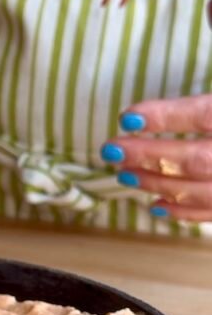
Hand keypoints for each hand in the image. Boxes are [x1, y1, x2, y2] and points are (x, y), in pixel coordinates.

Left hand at [101, 94, 211, 221]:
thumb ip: (203, 103)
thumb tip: (157, 107)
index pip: (203, 115)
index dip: (165, 116)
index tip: (127, 118)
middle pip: (198, 159)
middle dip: (150, 156)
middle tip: (111, 150)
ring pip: (202, 191)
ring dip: (158, 184)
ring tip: (124, 174)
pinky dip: (184, 211)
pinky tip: (156, 206)